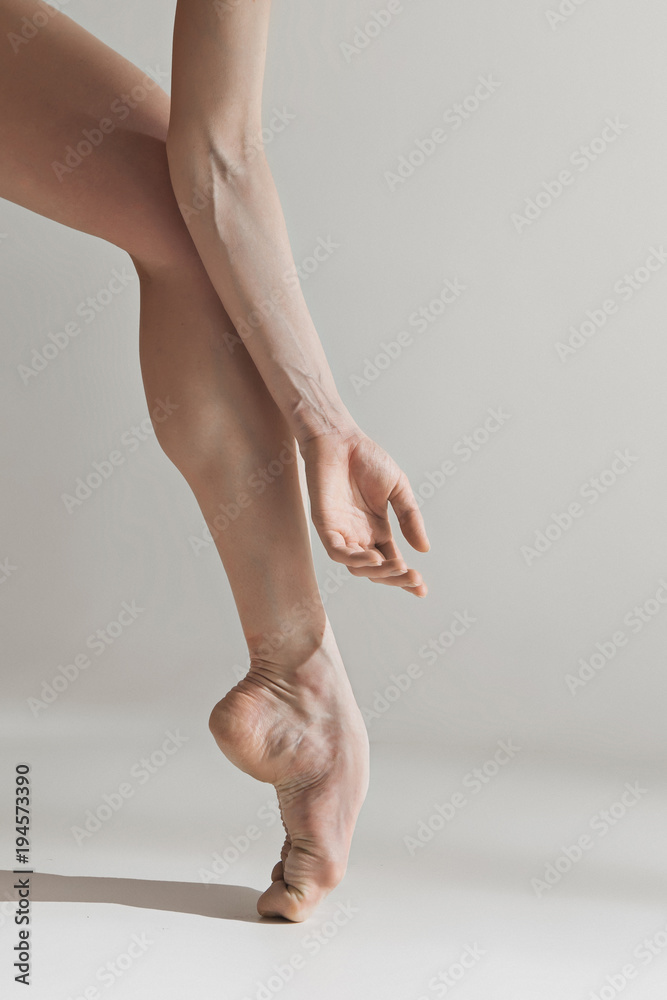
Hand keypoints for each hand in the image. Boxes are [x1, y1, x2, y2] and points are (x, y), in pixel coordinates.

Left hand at [301, 430, 429, 596]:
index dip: (405, 578)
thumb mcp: (398, 490)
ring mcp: (341, 532)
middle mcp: (359, 536)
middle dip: (395, 578)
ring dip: (377, 572)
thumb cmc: (366, 459)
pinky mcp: (325, 524)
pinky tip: (373, 558)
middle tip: (414, 578)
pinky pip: (338, 551)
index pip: (391, 562)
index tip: (422, 590)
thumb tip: (423, 549)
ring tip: (398, 567)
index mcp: (377, 530)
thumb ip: (409, 518)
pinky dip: (354, 560)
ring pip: (357, 567)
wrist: (340, 439)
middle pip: (376, 570)